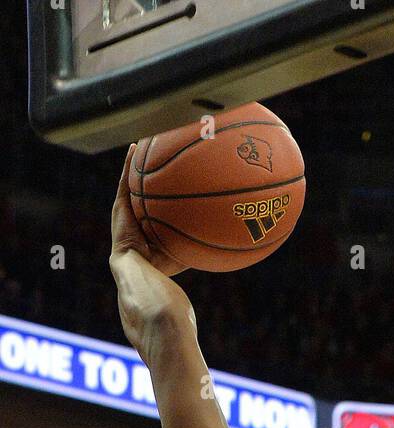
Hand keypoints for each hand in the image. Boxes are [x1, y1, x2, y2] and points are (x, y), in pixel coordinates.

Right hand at [110, 144, 186, 278]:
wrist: (139, 267)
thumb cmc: (164, 266)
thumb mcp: (185, 250)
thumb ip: (198, 243)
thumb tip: (222, 237)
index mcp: (150, 224)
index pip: (158, 202)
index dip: (165, 190)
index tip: (177, 176)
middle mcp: (138, 215)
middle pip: (146, 188)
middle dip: (152, 173)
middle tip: (162, 154)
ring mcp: (127, 210)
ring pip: (134, 181)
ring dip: (139, 163)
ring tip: (146, 142)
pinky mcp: (120, 205)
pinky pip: (125, 179)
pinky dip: (130, 163)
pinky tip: (135, 147)